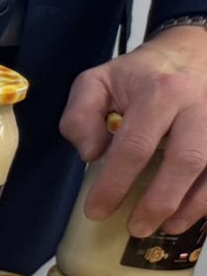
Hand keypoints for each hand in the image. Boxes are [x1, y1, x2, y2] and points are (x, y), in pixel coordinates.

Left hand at [63, 24, 206, 234]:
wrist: (196, 47)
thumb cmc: (142, 72)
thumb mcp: (98, 82)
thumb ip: (80, 116)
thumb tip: (91, 155)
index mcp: (159, 92)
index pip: (134, 146)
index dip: (114, 184)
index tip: (97, 211)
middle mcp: (198, 105)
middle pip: (185, 160)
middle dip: (160, 201)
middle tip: (136, 228)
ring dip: (194, 205)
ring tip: (167, 227)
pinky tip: (195, 214)